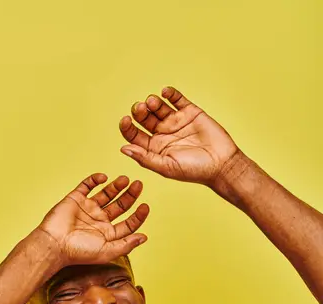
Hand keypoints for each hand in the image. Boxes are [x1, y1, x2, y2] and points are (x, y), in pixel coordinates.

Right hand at [37, 173, 148, 269]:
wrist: (54, 244)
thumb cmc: (78, 252)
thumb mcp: (107, 252)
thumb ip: (126, 244)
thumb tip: (144, 237)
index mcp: (108, 234)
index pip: (128, 223)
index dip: (138, 215)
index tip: (145, 206)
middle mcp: (99, 220)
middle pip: (120, 205)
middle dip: (130, 195)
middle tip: (138, 185)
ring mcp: (88, 208)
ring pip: (106, 193)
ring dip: (116, 186)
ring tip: (125, 179)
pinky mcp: (75, 199)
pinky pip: (87, 186)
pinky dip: (95, 179)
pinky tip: (103, 177)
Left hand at [119, 87, 238, 185]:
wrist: (221, 164)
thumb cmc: (194, 171)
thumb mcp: (166, 167)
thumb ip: (145, 158)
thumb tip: (123, 148)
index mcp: (153, 148)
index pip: (134, 134)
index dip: (127, 127)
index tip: (125, 120)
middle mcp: (162, 133)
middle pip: (144, 118)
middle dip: (139, 111)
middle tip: (140, 107)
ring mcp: (175, 121)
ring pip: (158, 107)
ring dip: (152, 102)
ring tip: (152, 101)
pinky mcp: (190, 112)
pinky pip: (177, 99)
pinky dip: (170, 93)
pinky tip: (165, 92)